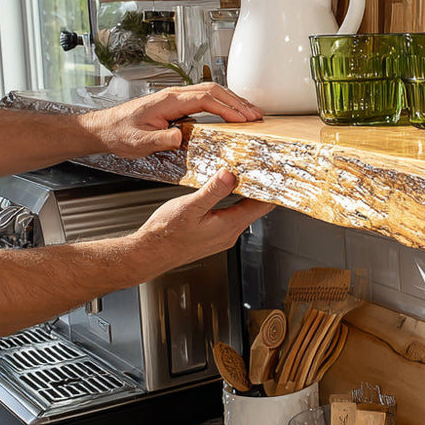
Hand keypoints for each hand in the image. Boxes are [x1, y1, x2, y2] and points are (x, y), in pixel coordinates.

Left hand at [79, 84, 262, 157]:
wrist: (104, 128)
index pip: (204, 99)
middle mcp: (174, 96)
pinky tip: (231, 112)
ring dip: (233, 101)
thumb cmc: (119, 132)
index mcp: (167, 101)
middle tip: (255, 114)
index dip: (226, 108)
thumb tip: (179, 137)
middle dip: (237, 102)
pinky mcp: (177, 105)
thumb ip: (159, 139)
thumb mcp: (137, 142)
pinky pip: (205, 99)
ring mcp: (176, 98)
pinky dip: (223, 104)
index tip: (242, 118)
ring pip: (211, 92)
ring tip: (250, 112)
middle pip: (213, 91)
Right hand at [131, 168, 272, 269]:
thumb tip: (230, 175)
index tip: (276, 174)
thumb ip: (213, 190)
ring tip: (248, 177)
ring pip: (243, 212)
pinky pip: (231, 217)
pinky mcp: (213, 236)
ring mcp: (222, 236)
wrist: (149, 254)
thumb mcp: (190, 207)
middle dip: (260, 190)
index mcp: (230, 225)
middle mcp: (230, 233)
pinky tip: (227, 193)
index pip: (262, 206)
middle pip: (256, 209)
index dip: (271, 189)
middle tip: (264, 170)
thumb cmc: (166, 235)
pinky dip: (234, 203)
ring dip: (246, 196)